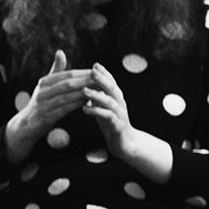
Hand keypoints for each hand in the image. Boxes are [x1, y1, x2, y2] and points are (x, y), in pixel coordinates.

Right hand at [3, 49, 90, 162]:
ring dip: (83, 94)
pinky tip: (87, 103)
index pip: (66, 75)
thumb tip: (60, 52)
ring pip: (67, 97)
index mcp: (44, 82)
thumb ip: (55, 70)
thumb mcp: (45, 85)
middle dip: (85, 82)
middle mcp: (42, 92)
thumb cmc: (40, 103)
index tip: (97, 72)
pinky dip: (76, 105)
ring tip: (97, 91)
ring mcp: (43, 105)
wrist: (26, 125)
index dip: (82, 73)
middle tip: (101, 80)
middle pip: (68, 84)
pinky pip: (64, 110)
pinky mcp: (45, 118)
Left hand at [83, 62, 173, 181]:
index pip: (112, 82)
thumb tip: (86, 85)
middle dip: (102, 79)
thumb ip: (98, 97)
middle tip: (91, 72)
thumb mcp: (104, 108)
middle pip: (112, 88)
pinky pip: (107, 117)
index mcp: (116, 98)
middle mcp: (120, 103)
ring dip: (97, 95)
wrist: (124, 143)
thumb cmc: (111, 124)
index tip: (95, 65)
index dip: (105, 73)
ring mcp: (120, 114)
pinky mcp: (117, 126)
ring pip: (109, 102)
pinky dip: (96, 112)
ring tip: (84, 91)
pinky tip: (85, 109)